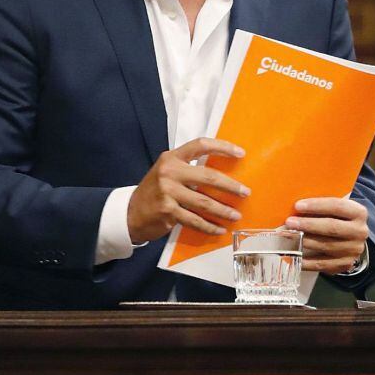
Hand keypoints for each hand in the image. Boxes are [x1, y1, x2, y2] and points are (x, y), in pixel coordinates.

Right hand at [127, 137, 249, 243]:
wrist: (130, 212)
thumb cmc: (154, 191)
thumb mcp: (166, 172)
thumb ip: (188, 169)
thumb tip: (221, 175)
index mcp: (171, 157)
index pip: (200, 145)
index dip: (222, 147)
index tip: (240, 153)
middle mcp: (170, 172)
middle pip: (208, 177)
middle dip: (230, 186)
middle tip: (245, 192)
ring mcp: (168, 192)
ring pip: (204, 202)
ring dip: (223, 210)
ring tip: (236, 214)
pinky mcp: (168, 211)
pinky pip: (195, 220)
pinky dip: (209, 226)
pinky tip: (219, 229)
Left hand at [285, 197, 367, 274]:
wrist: (350, 237)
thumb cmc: (336, 217)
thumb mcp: (334, 208)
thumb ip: (320, 206)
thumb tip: (295, 207)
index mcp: (358, 213)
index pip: (337, 206)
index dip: (316, 206)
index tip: (298, 206)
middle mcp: (359, 232)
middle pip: (332, 227)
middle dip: (308, 224)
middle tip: (290, 222)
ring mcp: (353, 250)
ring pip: (326, 246)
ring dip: (305, 241)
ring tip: (289, 236)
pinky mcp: (345, 264)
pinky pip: (322, 264)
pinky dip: (306, 261)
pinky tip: (294, 255)